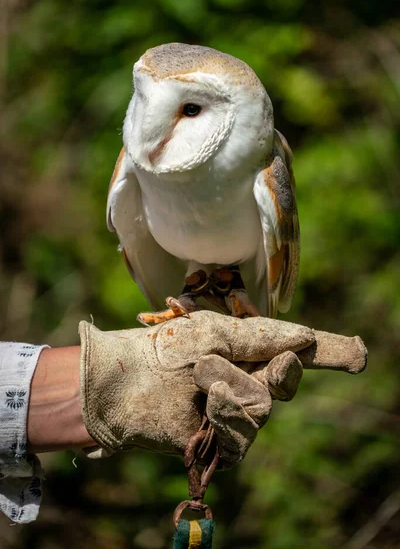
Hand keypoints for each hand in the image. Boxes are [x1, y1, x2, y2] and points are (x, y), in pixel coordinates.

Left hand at [79, 311, 366, 467]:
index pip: (295, 350)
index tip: (358, 354)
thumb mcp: (214, 333)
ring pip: (265, 405)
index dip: (328, 352)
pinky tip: (200, 407)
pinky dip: (222, 415)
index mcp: (246, 349)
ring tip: (198, 376)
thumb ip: (261, 338)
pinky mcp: (222, 442)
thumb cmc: (161, 350)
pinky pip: (244, 434)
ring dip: (230, 386)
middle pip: (288, 379)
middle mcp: (246, 378)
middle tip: (248, 361)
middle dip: (272, 367)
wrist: (119, 383)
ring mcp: (235, 411)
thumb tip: (306, 339)